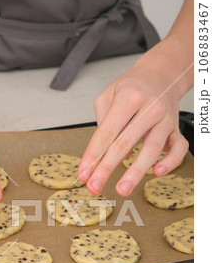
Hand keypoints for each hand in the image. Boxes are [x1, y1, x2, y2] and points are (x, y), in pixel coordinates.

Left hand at [78, 60, 188, 195]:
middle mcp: (149, 107)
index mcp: (129, 97)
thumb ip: (102, 124)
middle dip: (107, 168)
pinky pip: (179, 148)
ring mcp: (164, 119)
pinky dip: (170, 161)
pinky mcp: (175, 129)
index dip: (93, 155)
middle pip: (124, 143)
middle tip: (94, 186)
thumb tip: (105, 155)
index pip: (107, 132)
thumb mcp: (108, 95)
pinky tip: (157, 172)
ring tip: (122, 188)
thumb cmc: (132, 87)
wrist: (161, 74)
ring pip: (151, 149)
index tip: (83, 173)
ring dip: (135, 172)